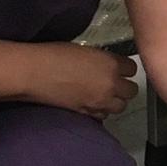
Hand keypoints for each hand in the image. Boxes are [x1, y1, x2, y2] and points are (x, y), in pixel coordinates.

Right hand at [25, 43, 139, 119]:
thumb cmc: (53, 54)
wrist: (33, 73)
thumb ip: (101, 60)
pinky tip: (91, 103)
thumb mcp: (84, 50)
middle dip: (124, 87)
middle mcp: (111, 84)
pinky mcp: (88, 113)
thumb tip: (107, 66)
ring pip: (121, 106)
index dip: (125, 69)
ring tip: (103, 95)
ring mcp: (100, 101)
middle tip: (113, 83)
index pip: (132, 69)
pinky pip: (103, 115)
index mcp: (111, 63)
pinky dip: (101, 110)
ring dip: (115, 101)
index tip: (119, 68)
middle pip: (131, 91)